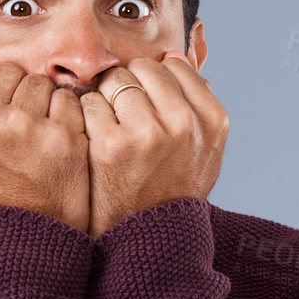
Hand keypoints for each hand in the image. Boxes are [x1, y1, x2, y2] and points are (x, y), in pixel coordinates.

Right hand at [0, 62, 90, 234]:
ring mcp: (24, 126)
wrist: (18, 250)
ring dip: (43, 103)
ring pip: (39, 83)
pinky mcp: (61, 137)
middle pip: (8, 73)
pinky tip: (61, 140)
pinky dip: (69, 116)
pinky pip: (69, 101)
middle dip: (16, 92)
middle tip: (22, 123)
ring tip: (41, 133)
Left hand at [78, 52, 228, 240]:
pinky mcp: (110, 146)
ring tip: (110, 130)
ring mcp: (146, 134)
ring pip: (115, 81)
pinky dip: (87, 119)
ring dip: (106, 100)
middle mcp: (183, 124)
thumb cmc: (173, 193)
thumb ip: (199, 106)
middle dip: (130, 86)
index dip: (155, 81)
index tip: (149, 104)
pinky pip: (90, 104)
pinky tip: (94, 143)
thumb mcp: (205, 154)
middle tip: (125, 117)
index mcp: (211, 121)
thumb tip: (176, 56)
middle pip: (144, 68)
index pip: (175, 65)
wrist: (147, 243)